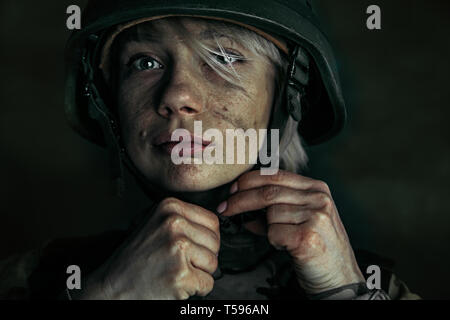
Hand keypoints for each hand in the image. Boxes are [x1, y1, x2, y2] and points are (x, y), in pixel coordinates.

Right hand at [76, 197, 219, 298]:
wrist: (112, 286)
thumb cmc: (134, 259)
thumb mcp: (155, 224)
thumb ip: (182, 219)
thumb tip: (214, 223)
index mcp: (170, 207)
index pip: (212, 221)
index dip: (206, 239)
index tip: (192, 247)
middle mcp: (174, 224)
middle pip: (215, 243)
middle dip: (203, 257)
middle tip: (180, 263)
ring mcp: (178, 249)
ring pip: (213, 263)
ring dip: (199, 273)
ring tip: (175, 271)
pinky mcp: (180, 275)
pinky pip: (208, 283)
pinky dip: (196, 289)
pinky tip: (176, 284)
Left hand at [218, 170, 364, 294]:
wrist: (341, 278)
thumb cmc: (319, 249)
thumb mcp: (302, 219)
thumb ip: (278, 207)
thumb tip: (243, 204)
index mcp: (316, 189)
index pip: (275, 175)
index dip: (249, 181)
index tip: (233, 189)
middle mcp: (318, 199)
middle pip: (268, 192)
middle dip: (240, 200)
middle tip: (225, 208)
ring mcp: (316, 216)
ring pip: (270, 214)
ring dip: (266, 228)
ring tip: (281, 238)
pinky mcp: (308, 236)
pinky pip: (274, 233)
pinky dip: (273, 241)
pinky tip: (286, 246)